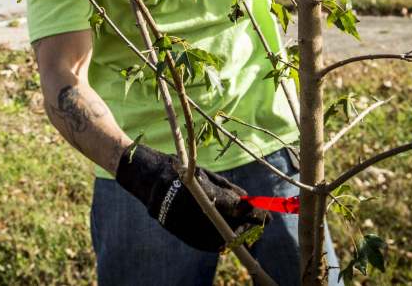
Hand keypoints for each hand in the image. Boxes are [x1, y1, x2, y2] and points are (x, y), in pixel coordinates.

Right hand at [115, 143, 265, 251]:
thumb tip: (249, 201)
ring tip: (244, 233)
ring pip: (217, 240)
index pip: (236, 209)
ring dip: (234, 238)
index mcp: (202, 190)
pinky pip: (202, 243)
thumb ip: (228, 190)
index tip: (265, 216)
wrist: (146, 176)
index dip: (254, 215)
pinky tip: (225, 239)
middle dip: (247, 229)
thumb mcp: (206, 175)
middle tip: (258, 225)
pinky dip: (217, 243)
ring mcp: (183, 222)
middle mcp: (193, 208)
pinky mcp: (176, 231)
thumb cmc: (179, 169)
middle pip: (229, 228)